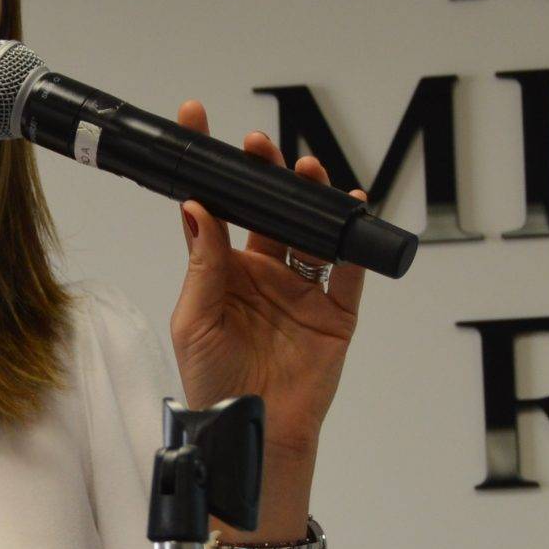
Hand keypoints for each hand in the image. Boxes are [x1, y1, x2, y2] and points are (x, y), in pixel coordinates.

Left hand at [167, 101, 367, 457]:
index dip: (207, 166)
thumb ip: (202, 263)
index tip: (196, 120)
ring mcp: (302, 287)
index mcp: (223, 269)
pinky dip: (354, 238)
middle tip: (259, 146)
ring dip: (309, 197)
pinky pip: (349, 267)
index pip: (214, 206)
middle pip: (267, 209)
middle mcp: (264, 270)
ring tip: (304, 171)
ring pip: (310, 229)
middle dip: (265, 173)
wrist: (253, 428)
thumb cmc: (214, 380)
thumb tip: (196, 207)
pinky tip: (351, 209)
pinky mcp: (336, 310)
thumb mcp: (195, 319)